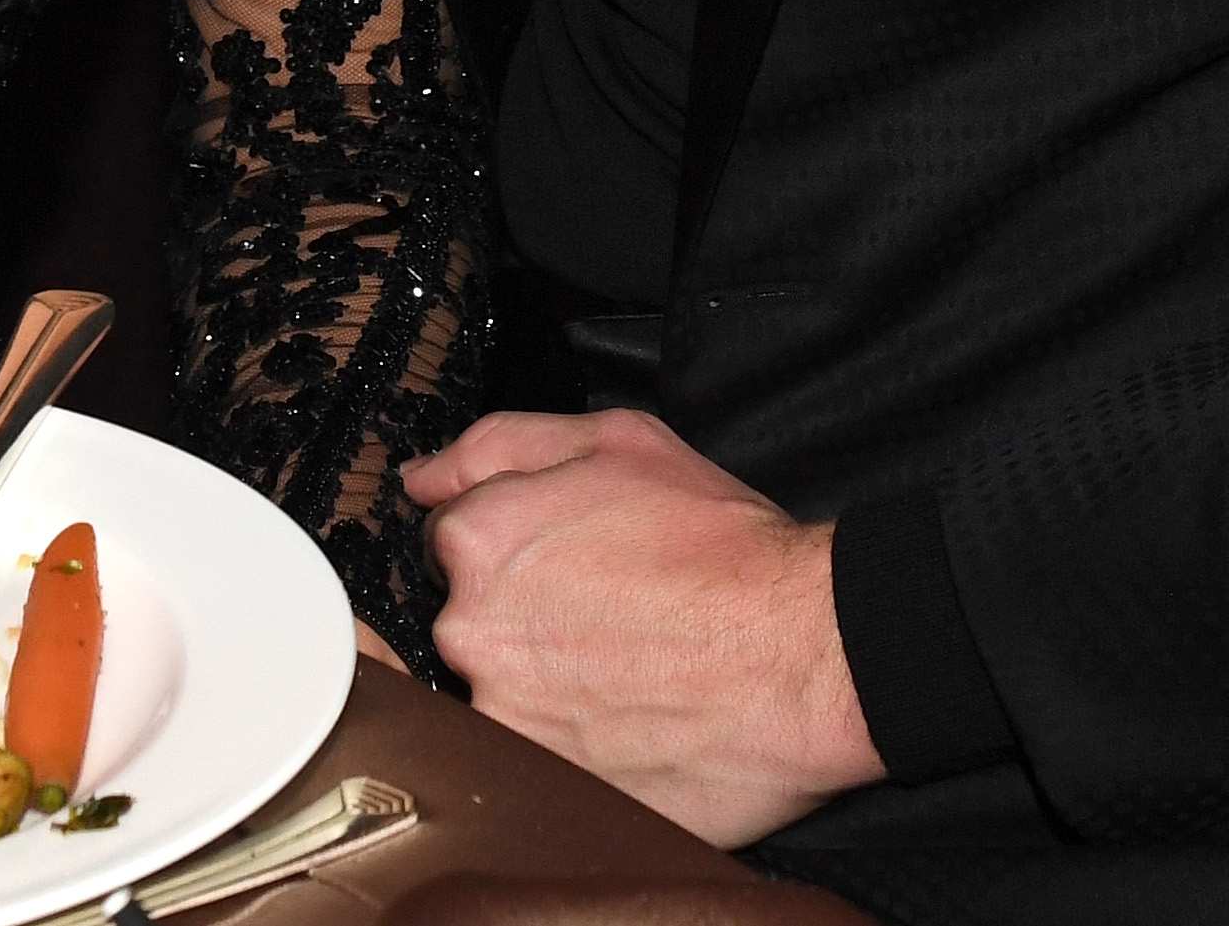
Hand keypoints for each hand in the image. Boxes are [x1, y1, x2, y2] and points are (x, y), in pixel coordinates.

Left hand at [404, 411, 881, 846]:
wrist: (806, 656)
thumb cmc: (728, 552)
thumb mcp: (621, 442)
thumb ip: (501, 446)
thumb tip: (423, 478)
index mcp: (481, 539)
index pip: (448, 544)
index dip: (517, 550)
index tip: (568, 567)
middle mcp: (473, 630)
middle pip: (467, 624)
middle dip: (525, 622)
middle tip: (608, 623)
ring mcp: (503, 717)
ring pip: (498, 698)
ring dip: (547, 691)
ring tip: (626, 679)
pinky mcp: (542, 787)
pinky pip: (531, 764)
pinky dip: (572, 749)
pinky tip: (628, 727)